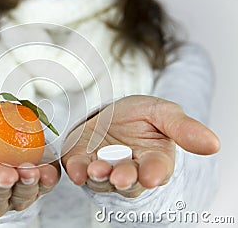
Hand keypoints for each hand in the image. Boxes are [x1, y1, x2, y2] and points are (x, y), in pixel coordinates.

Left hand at [61, 95, 219, 197]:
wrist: (108, 110)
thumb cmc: (139, 114)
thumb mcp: (162, 113)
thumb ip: (183, 128)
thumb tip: (214, 144)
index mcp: (154, 160)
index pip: (156, 170)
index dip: (154, 173)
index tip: (151, 176)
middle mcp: (129, 169)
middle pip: (128, 180)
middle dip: (125, 178)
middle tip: (121, 177)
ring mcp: (103, 168)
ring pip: (102, 180)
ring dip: (100, 177)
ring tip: (97, 170)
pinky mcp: (81, 163)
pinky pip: (78, 171)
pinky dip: (77, 172)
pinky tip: (76, 172)